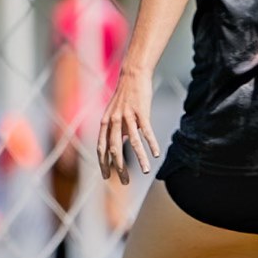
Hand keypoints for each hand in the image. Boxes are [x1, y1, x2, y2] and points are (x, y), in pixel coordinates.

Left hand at [97, 66, 159, 184]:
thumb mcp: (113, 113)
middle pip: (115, 149)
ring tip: (145, 171)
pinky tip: (156, 154)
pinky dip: (151, 143)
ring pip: (132, 142)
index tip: (107, 177)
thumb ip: (114, 130)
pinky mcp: (141, 112)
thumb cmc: (124, 96)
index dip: (103, 163)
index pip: (101, 148)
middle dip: (119, 167)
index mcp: (105, 123)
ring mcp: (128, 117)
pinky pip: (146, 131)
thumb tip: (117, 147)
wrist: (132, 75)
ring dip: (139, 159)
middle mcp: (114, 121)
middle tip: (125, 182)